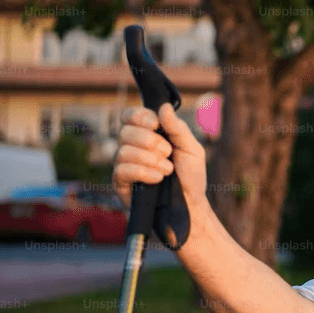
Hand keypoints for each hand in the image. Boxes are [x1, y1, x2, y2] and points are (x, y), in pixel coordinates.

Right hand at [112, 104, 208, 221]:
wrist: (190, 205)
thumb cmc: (191, 177)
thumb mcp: (192, 149)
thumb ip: (178, 128)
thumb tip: (163, 107)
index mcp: (148, 135)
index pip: (130, 116)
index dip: (140, 116)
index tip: (156, 124)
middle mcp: (132, 147)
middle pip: (126, 131)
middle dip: (150, 141)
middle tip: (168, 153)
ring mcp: (125, 165)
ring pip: (123, 151)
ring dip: (150, 159)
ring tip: (167, 170)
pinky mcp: (121, 184)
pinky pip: (122, 170)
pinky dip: (143, 172)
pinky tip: (158, 179)